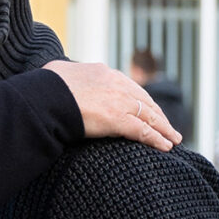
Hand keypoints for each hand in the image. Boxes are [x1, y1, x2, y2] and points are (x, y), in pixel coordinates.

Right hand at [43, 61, 182, 151]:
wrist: (44, 97)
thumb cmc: (44, 87)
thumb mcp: (58, 73)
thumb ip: (66, 75)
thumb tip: (60, 74)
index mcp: (103, 72)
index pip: (130, 87)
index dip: (141, 100)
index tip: (148, 109)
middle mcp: (116, 84)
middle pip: (145, 100)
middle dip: (158, 115)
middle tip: (168, 127)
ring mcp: (119, 101)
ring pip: (149, 116)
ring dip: (164, 129)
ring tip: (173, 139)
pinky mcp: (118, 119)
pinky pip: (143, 131)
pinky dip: (157, 139)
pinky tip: (166, 146)